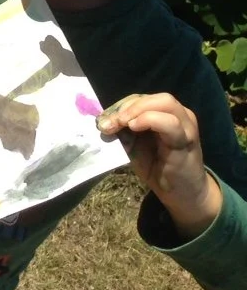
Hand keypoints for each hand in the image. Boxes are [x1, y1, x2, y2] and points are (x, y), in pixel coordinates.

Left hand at [97, 93, 222, 238]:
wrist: (180, 193)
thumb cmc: (155, 166)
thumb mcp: (132, 146)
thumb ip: (121, 131)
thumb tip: (102, 122)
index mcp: (162, 113)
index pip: (139, 99)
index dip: (119, 106)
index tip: (102, 120)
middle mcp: (178, 114)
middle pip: (151, 97)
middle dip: (127, 106)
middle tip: (110, 122)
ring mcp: (185, 126)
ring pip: (164, 102)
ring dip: (137, 109)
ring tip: (122, 123)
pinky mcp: (187, 140)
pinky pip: (170, 123)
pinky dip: (149, 119)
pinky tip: (134, 126)